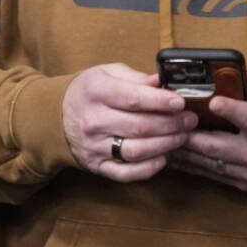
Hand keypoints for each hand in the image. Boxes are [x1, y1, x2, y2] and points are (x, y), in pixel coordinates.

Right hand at [62, 62, 196, 181]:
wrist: (56, 117)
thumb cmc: (91, 91)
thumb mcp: (109, 73)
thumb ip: (137, 78)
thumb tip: (163, 82)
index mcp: (96, 91)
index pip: (134, 98)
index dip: (161, 102)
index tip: (181, 102)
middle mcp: (93, 120)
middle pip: (140, 126)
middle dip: (172, 124)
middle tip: (190, 120)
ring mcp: (94, 146)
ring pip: (136, 151)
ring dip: (166, 145)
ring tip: (183, 136)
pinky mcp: (97, 166)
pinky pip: (125, 173)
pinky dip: (148, 168)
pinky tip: (164, 158)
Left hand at [171, 67, 246, 191]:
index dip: (228, 109)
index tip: (211, 100)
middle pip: (215, 146)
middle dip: (189, 135)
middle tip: (168, 122)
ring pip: (209, 164)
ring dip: (185, 153)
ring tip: (163, 140)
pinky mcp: (245, 184)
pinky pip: (215, 175)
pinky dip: (195, 166)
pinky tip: (179, 158)